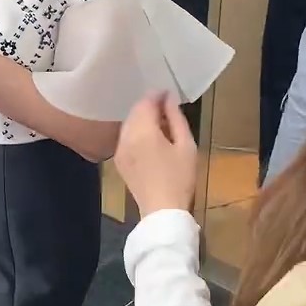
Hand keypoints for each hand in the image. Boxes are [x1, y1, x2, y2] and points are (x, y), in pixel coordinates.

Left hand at [114, 94, 197, 216]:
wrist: (162, 210)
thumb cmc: (180, 178)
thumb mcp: (186, 145)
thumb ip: (176, 118)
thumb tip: (169, 99)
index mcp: (143, 131)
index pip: (146, 103)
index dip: (157, 95)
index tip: (169, 95)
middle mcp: (126, 137)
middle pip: (135, 112)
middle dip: (149, 106)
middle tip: (168, 110)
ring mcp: (119, 149)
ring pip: (129, 124)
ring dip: (142, 119)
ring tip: (162, 125)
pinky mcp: (119, 160)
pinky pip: (126, 137)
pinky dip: (136, 133)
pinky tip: (151, 141)